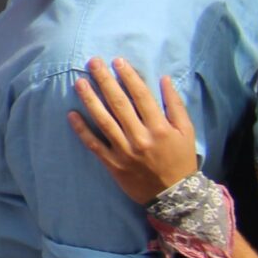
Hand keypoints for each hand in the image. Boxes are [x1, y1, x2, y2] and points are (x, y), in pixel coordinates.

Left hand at [68, 56, 198, 205]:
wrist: (175, 196)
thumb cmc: (181, 159)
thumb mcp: (186, 132)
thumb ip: (175, 105)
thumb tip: (164, 79)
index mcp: (160, 127)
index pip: (141, 96)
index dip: (128, 76)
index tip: (117, 61)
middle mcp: (140, 137)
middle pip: (119, 103)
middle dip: (105, 80)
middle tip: (92, 62)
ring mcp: (124, 151)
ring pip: (103, 120)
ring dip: (90, 100)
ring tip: (79, 82)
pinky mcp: (113, 164)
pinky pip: (94, 144)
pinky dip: (82, 130)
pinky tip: (71, 114)